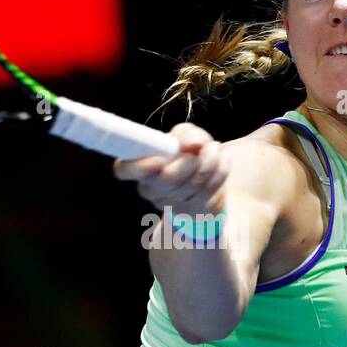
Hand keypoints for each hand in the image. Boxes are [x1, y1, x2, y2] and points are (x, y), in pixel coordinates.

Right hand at [112, 121, 230, 216]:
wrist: (206, 178)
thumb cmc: (187, 153)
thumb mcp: (185, 135)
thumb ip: (186, 134)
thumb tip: (192, 146)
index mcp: (139, 167)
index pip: (123, 169)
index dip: (139, 166)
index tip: (160, 159)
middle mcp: (150, 190)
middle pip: (167, 179)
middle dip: (190, 160)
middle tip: (202, 146)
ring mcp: (170, 204)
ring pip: (193, 184)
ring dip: (211, 161)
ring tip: (215, 149)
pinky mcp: (193, 212)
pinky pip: (210, 191)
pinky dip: (221, 172)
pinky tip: (223, 162)